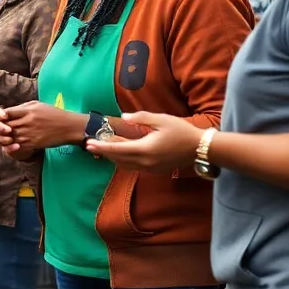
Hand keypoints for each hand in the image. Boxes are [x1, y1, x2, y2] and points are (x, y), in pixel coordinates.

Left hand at [0, 102, 82, 156]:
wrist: (68, 127)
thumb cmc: (53, 113)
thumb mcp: (37, 105)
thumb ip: (22, 108)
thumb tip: (8, 112)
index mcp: (27, 110)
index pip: (5, 113)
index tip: (3, 117)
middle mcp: (26, 122)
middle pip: (4, 126)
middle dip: (0, 128)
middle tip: (3, 128)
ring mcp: (29, 133)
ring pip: (8, 138)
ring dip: (4, 138)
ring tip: (7, 136)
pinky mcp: (33, 143)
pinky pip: (16, 146)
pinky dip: (12, 146)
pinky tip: (14, 143)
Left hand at [84, 112, 203, 172]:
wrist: (200, 148)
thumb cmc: (182, 131)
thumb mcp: (161, 119)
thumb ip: (141, 118)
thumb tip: (124, 118)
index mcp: (145, 149)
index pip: (118, 149)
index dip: (102, 147)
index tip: (89, 144)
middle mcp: (145, 162)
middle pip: (119, 159)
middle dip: (104, 152)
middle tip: (90, 146)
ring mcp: (150, 168)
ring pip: (126, 164)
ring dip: (113, 157)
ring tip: (103, 148)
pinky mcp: (155, 170)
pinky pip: (134, 166)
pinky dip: (124, 160)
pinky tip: (121, 152)